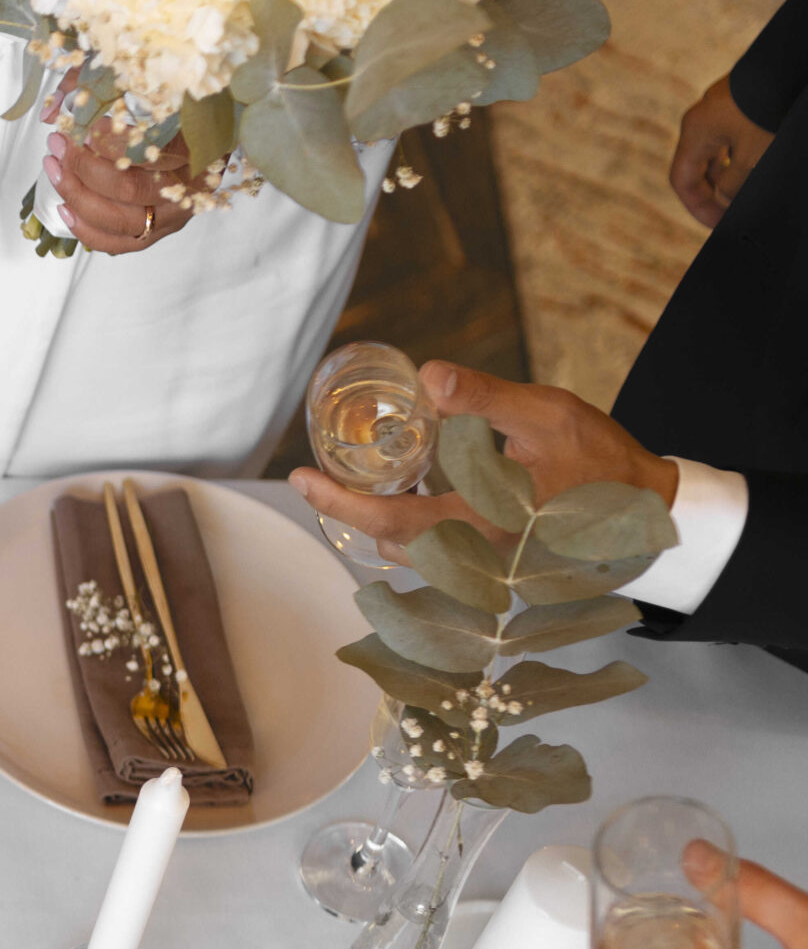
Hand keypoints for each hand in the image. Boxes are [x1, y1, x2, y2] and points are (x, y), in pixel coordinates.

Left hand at [44, 83, 194, 254]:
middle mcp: (189, 189)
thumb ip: (112, 87)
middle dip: (82, 166)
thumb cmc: (180, 112)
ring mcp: (172, 216)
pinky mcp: (155, 233)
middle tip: (58, 142)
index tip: (85, 126)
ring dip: (76, 195)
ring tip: (53, 168)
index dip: (110, 142)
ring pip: (118, 219)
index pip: (149, 151)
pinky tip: (64, 209)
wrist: (208, 144)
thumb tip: (59, 106)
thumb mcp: (158, 90)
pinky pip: (117, 243)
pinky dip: (86, 229)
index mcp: (199, 148)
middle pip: (128, 188)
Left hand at [289, 361, 679, 548]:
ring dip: (381, 520)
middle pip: (389, 543)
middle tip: (321, 475)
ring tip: (363, 482)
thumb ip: (485, 398)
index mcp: (480, 527)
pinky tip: (413, 495)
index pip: (388, 522)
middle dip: (351, 510)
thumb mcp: (546, 415)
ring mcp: (484, 573)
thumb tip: (428, 375)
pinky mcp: (494, 571)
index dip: (337, 502)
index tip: (297, 477)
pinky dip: (412, 529)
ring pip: (411, 554)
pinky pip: (436, 557)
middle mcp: (474, 562)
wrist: (650, 511)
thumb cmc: (599, 459)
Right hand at [668, 76, 774, 230]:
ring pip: (720, 149)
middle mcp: (704, 116)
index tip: (717, 224)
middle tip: (732, 210)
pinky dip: (743, 153)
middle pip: (700, 165)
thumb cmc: (769, 109)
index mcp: (696, 130)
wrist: (791, 66)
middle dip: (716, 191)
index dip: (697, 207)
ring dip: (731, 173)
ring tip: (747, 188)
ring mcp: (724, 105)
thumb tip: (726, 200)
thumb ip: (733, 185)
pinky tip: (759, 159)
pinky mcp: (744, 99)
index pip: (682, 180)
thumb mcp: (753, 156)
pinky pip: (736, 133)